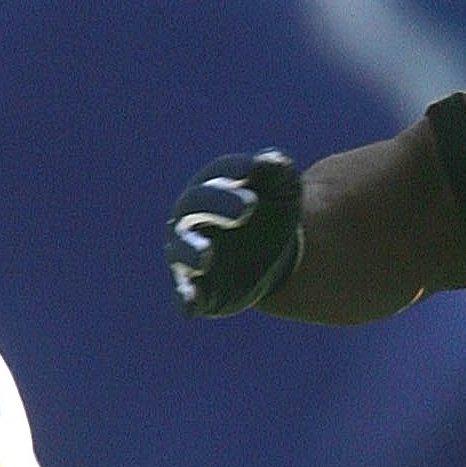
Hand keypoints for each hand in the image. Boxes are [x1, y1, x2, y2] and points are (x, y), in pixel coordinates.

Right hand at [167, 151, 305, 316]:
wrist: (275, 254)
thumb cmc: (273, 211)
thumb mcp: (283, 188)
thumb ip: (277, 171)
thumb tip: (273, 160)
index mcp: (214, 187)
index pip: (220, 174)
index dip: (235, 170)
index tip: (254, 169)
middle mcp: (194, 217)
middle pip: (198, 205)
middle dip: (219, 204)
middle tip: (248, 207)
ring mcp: (191, 252)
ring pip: (183, 250)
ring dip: (192, 251)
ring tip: (206, 255)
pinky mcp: (197, 287)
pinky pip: (185, 292)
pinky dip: (184, 297)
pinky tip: (189, 306)